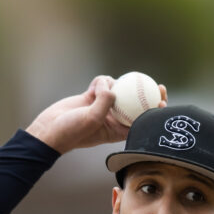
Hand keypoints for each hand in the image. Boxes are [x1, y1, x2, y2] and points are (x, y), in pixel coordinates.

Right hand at [25, 75, 167, 154]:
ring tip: (103, 90)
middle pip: (136, 104)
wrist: (50, 129)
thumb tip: (114, 88)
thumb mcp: (91, 120)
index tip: (163, 104)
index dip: (155, 114)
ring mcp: (103, 106)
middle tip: (160, 87)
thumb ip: (105, 103)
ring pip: (119, 89)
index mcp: (117, 130)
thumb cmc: (72, 132)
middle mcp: (113, 118)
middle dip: (150, 96)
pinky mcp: (92, 96)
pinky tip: (94, 86)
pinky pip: (103, 83)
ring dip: (114, 85)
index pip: (141, 121)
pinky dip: (100, 82)